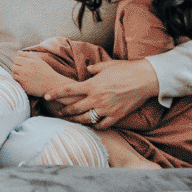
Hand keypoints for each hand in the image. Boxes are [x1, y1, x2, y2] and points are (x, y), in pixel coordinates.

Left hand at [37, 59, 158, 130]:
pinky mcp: (116, 116)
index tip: (46, 96)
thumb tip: (88, 69)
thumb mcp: (107, 65)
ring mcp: (106, 109)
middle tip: (58, 112)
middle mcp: (96, 98)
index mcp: (92, 85)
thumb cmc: (126, 69)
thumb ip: (94, 68)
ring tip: (71, 121)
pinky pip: (102, 125)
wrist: (145, 79)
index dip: (55, 94)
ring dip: (76, 120)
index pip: (68, 91)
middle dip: (64, 111)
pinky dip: (96, 126)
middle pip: (74, 108)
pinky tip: (92, 125)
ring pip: (85, 119)